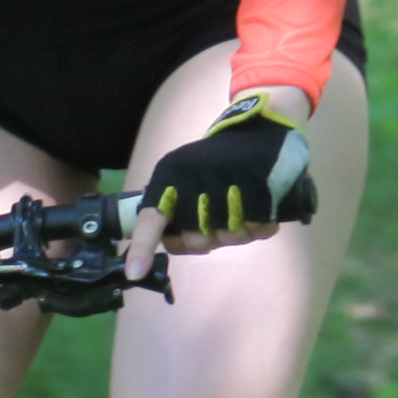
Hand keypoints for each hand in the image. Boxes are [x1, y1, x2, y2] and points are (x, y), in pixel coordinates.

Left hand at [139, 89, 317, 246]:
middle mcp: (193, 179)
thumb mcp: (186, 175)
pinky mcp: (257, 185)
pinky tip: (262, 209)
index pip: (152, 219)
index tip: (135, 273)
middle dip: (210, 239)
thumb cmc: (219, 160)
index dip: (142, 248)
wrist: (260, 124)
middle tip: (219, 220)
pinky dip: (262, 226)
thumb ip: (176, 210)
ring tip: (243, 210)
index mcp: (170, 176)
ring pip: (230, 238)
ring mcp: (225, 181)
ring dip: (240, 232)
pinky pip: (257, 230)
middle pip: (197, 240)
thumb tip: (171, 245)